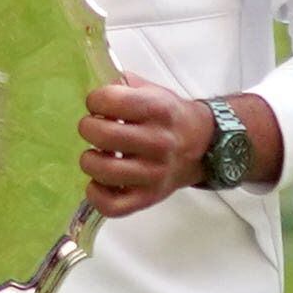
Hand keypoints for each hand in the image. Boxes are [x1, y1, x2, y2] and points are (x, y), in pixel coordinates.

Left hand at [78, 77, 210, 216]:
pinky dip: (96, 195)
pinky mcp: (148, 198)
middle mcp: (158, 142)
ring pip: (104, 171)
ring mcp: (154, 174)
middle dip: (88, 128)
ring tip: (96, 155)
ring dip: (90, 160)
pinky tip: (99, 182)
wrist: (203, 146)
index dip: (95, 101)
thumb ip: (124, 86)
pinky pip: (112, 205)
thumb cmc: (170, 118)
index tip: (98, 105)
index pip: (110, 100)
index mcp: (158, 110)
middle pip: (103, 135)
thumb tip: (96, 87)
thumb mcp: (153, 92)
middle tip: (94, 129)